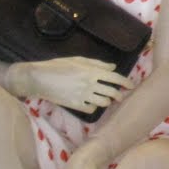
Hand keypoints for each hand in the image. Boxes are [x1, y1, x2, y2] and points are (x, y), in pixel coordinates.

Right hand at [10, 57, 131, 113]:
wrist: (37, 78)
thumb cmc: (57, 66)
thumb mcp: (77, 60)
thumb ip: (97, 64)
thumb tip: (113, 67)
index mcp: (91, 71)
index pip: (115, 77)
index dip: (125, 82)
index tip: (131, 85)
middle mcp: (89, 83)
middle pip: (113, 92)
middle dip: (119, 95)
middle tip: (119, 96)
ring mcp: (82, 95)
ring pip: (104, 102)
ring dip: (107, 101)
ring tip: (105, 99)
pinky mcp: (75, 104)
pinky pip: (92, 109)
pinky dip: (93, 107)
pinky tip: (90, 103)